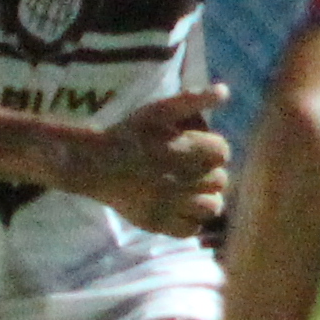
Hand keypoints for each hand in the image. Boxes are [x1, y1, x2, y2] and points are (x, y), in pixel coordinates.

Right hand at [79, 85, 232, 240]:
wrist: (95, 162)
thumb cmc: (129, 132)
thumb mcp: (159, 110)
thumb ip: (193, 100)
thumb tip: (224, 90)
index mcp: (184, 149)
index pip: (222, 152)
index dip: (211, 147)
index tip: (195, 146)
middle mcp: (181, 179)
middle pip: (220, 181)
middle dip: (208, 172)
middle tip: (188, 167)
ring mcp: (170, 205)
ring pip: (212, 208)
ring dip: (205, 198)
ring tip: (189, 190)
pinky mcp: (158, 223)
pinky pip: (191, 229)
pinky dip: (190, 219)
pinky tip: (178, 206)